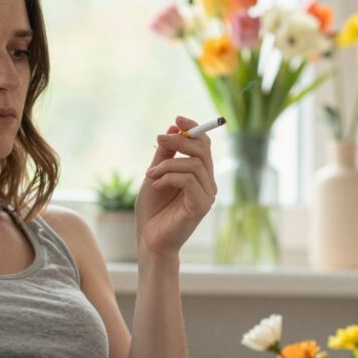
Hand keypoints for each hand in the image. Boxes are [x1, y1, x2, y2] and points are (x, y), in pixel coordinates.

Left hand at [137, 115, 217, 257]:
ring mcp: (207, 195)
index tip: (177, 118)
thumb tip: (174, 127)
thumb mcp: (155, 174)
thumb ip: (164, 153)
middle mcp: (207, 183)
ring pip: (194, 164)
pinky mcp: (201, 206)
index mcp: (199, 174)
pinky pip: (189, 180)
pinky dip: (169, 177)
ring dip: (168, 164)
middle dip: (180, 140)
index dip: (194, 128)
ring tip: (151, 175)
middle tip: (158, 139)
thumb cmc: (152, 210)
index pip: (204, 144)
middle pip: (203, 150)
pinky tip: (156, 185)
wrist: (149, 239)